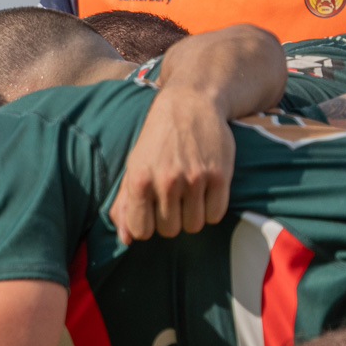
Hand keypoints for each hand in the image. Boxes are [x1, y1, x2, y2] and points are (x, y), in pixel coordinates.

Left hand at [110, 87, 233, 243]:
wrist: (189, 105)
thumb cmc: (156, 141)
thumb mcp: (133, 167)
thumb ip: (124, 204)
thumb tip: (124, 240)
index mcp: (139, 179)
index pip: (140, 231)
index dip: (146, 227)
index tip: (150, 214)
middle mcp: (166, 180)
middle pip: (169, 231)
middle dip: (169, 220)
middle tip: (171, 199)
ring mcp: (195, 178)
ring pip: (193, 226)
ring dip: (191, 216)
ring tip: (187, 194)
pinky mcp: (220, 176)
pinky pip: (215, 215)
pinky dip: (210, 210)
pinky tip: (204, 191)